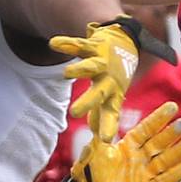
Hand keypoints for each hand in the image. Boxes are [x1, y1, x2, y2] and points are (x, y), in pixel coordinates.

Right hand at [49, 22, 138, 141]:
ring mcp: (102, 61)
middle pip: (99, 92)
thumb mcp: (111, 95)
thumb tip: (94, 133)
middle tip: (73, 113)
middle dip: (88, 102)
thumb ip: (101, 114)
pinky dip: (67, 43)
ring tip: (66, 73)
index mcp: (113, 93)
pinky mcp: (95, 45)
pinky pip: (80, 44)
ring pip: (92, 65)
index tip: (105, 140)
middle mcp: (108, 78)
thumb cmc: (114, 75)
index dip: (108, 125)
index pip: (111, 113)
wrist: (127, 41)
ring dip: (81, 68)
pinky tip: (53, 44)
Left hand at [57, 101, 180, 181]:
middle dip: (172, 133)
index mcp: (130, 144)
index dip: (159, 118)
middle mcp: (141, 157)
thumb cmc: (92, 170)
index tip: (172, 106)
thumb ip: (100, 131)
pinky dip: (176, 175)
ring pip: (165, 160)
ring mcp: (145, 173)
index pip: (147, 128)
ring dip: (179, 151)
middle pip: (159, 143)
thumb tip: (95, 109)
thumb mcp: (97, 148)